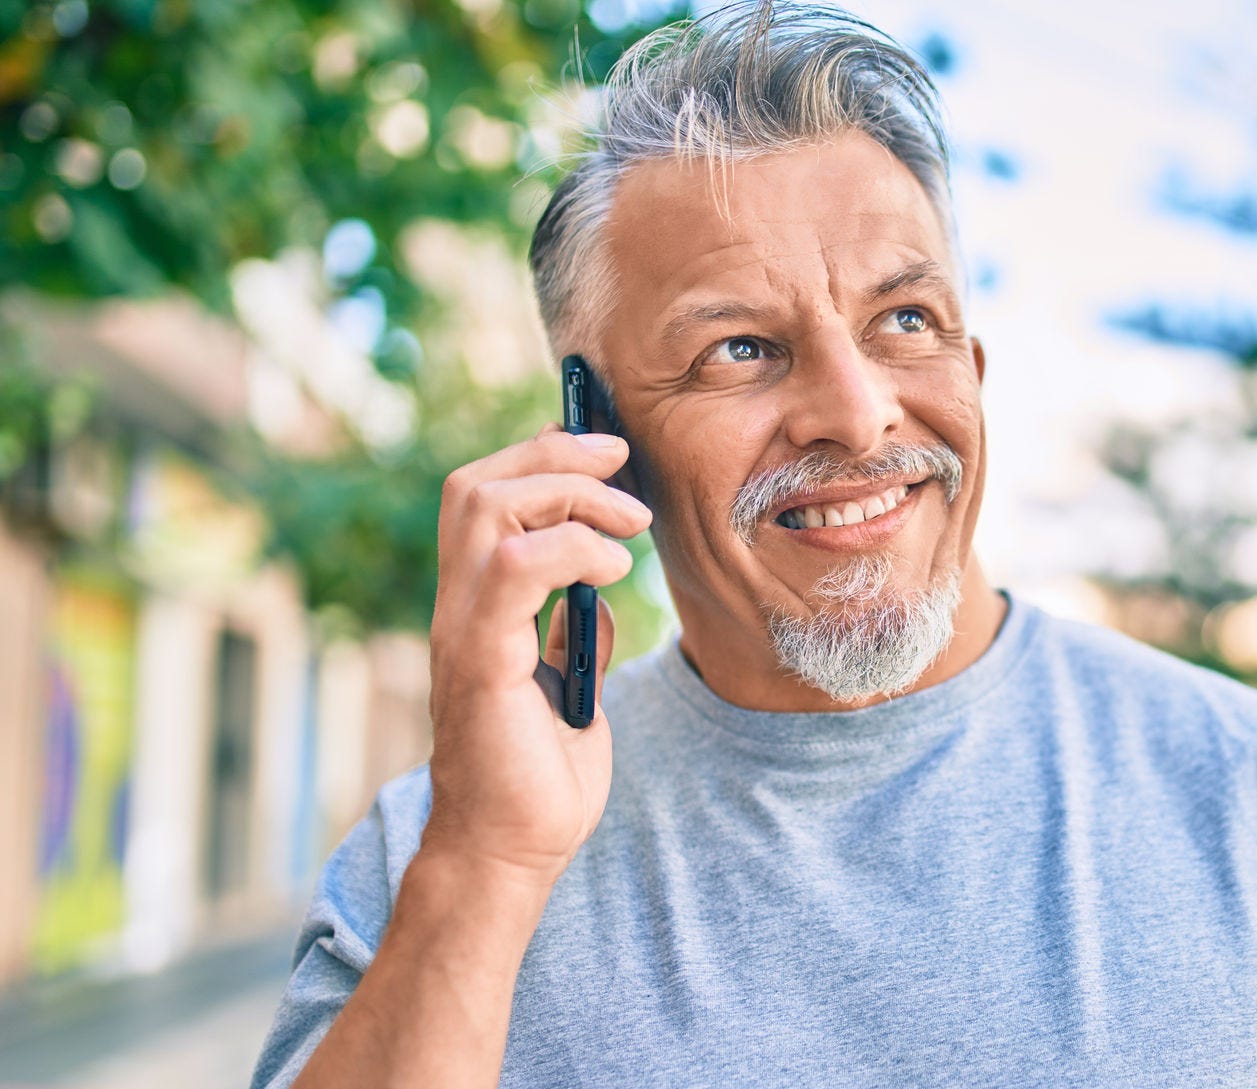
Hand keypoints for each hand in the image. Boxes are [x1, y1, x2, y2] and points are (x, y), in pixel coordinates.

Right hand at [419, 424, 652, 885]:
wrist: (513, 855)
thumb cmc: (538, 783)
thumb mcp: (569, 688)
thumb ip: (570, 634)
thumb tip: (594, 594)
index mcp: (476, 609)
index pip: (483, 497)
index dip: (540, 456)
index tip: (608, 452)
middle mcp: (457, 609)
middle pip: (476, 485)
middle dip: (552, 453)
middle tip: (620, 459)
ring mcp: (462, 632)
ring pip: (486, 508)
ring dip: (569, 495)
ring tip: (629, 524)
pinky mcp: (482, 663)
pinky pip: (516, 569)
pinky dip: (572, 549)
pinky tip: (614, 573)